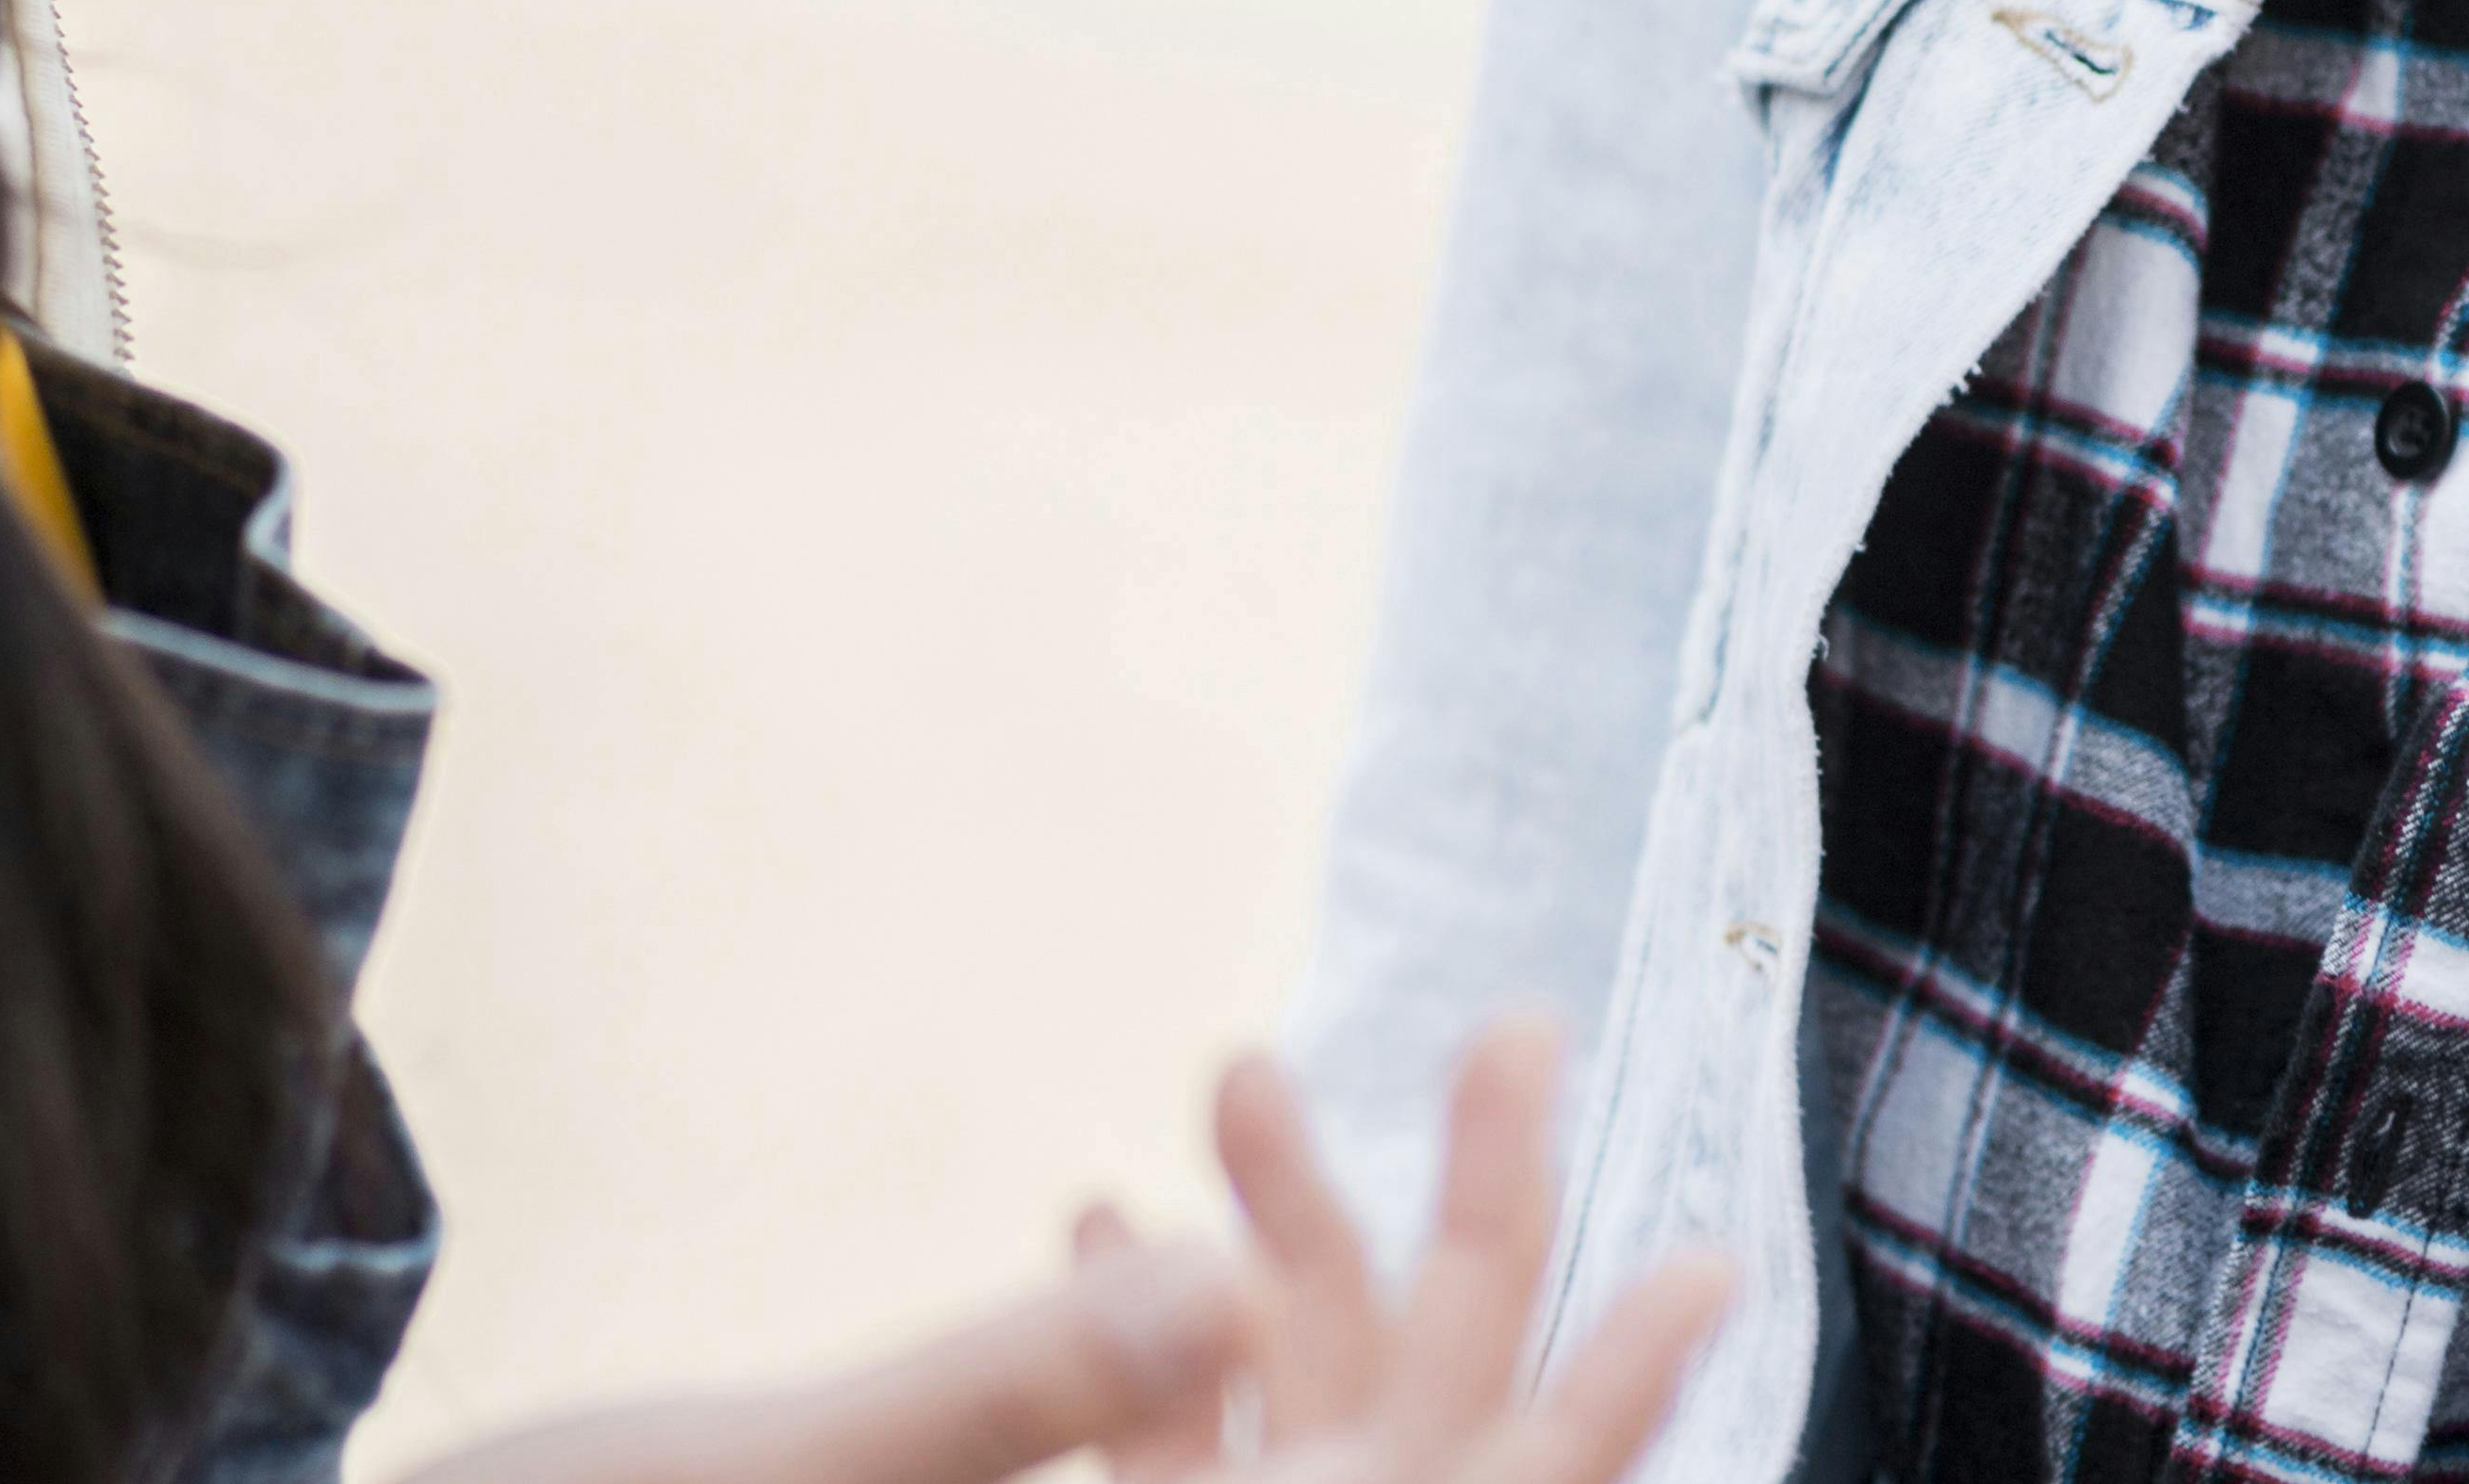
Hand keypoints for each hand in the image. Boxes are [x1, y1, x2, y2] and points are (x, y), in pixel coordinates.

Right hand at [405, 1019, 1720, 1483]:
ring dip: (1283, 1286)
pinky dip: (1145, 1378)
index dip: (1579, 1420)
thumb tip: (1229, 1292)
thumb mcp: (761, 1480)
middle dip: (1444, 1264)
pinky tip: (1106, 1226)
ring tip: (1251, 1079)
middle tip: (1514, 1030)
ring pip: (1258, 1473)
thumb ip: (1008, 1406)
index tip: (1707, 1257)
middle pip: (1364, 1475)